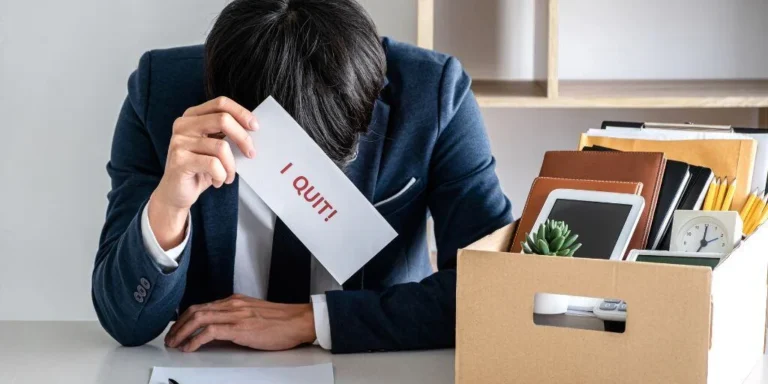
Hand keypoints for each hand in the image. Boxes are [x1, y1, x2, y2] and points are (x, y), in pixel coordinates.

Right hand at [149, 97, 257, 249]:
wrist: (176, 193)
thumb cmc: (199, 169)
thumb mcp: (214, 147)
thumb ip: (226, 134)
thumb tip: (253, 128)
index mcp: (192, 116)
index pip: (221, 103)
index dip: (241, 112)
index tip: (255, 127)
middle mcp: (183, 125)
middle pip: (223, 120)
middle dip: (243, 138)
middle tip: (251, 154)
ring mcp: (179, 141)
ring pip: (221, 147)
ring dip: (231, 166)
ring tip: (228, 176)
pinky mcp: (179, 160)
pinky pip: (213, 164)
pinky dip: (221, 175)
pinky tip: (218, 181)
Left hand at [164, 294, 315, 351]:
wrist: (299, 321)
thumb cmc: (282, 322)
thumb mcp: (254, 316)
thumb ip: (234, 320)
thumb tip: (216, 334)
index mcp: (235, 301)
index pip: (202, 306)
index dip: (185, 318)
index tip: (177, 329)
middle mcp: (232, 304)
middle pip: (195, 310)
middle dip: (177, 325)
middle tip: (170, 338)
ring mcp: (235, 314)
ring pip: (198, 318)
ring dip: (181, 332)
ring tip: (174, 344)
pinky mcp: (239, 327)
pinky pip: (209, 332)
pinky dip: (195, 340)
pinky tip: (189, 348)